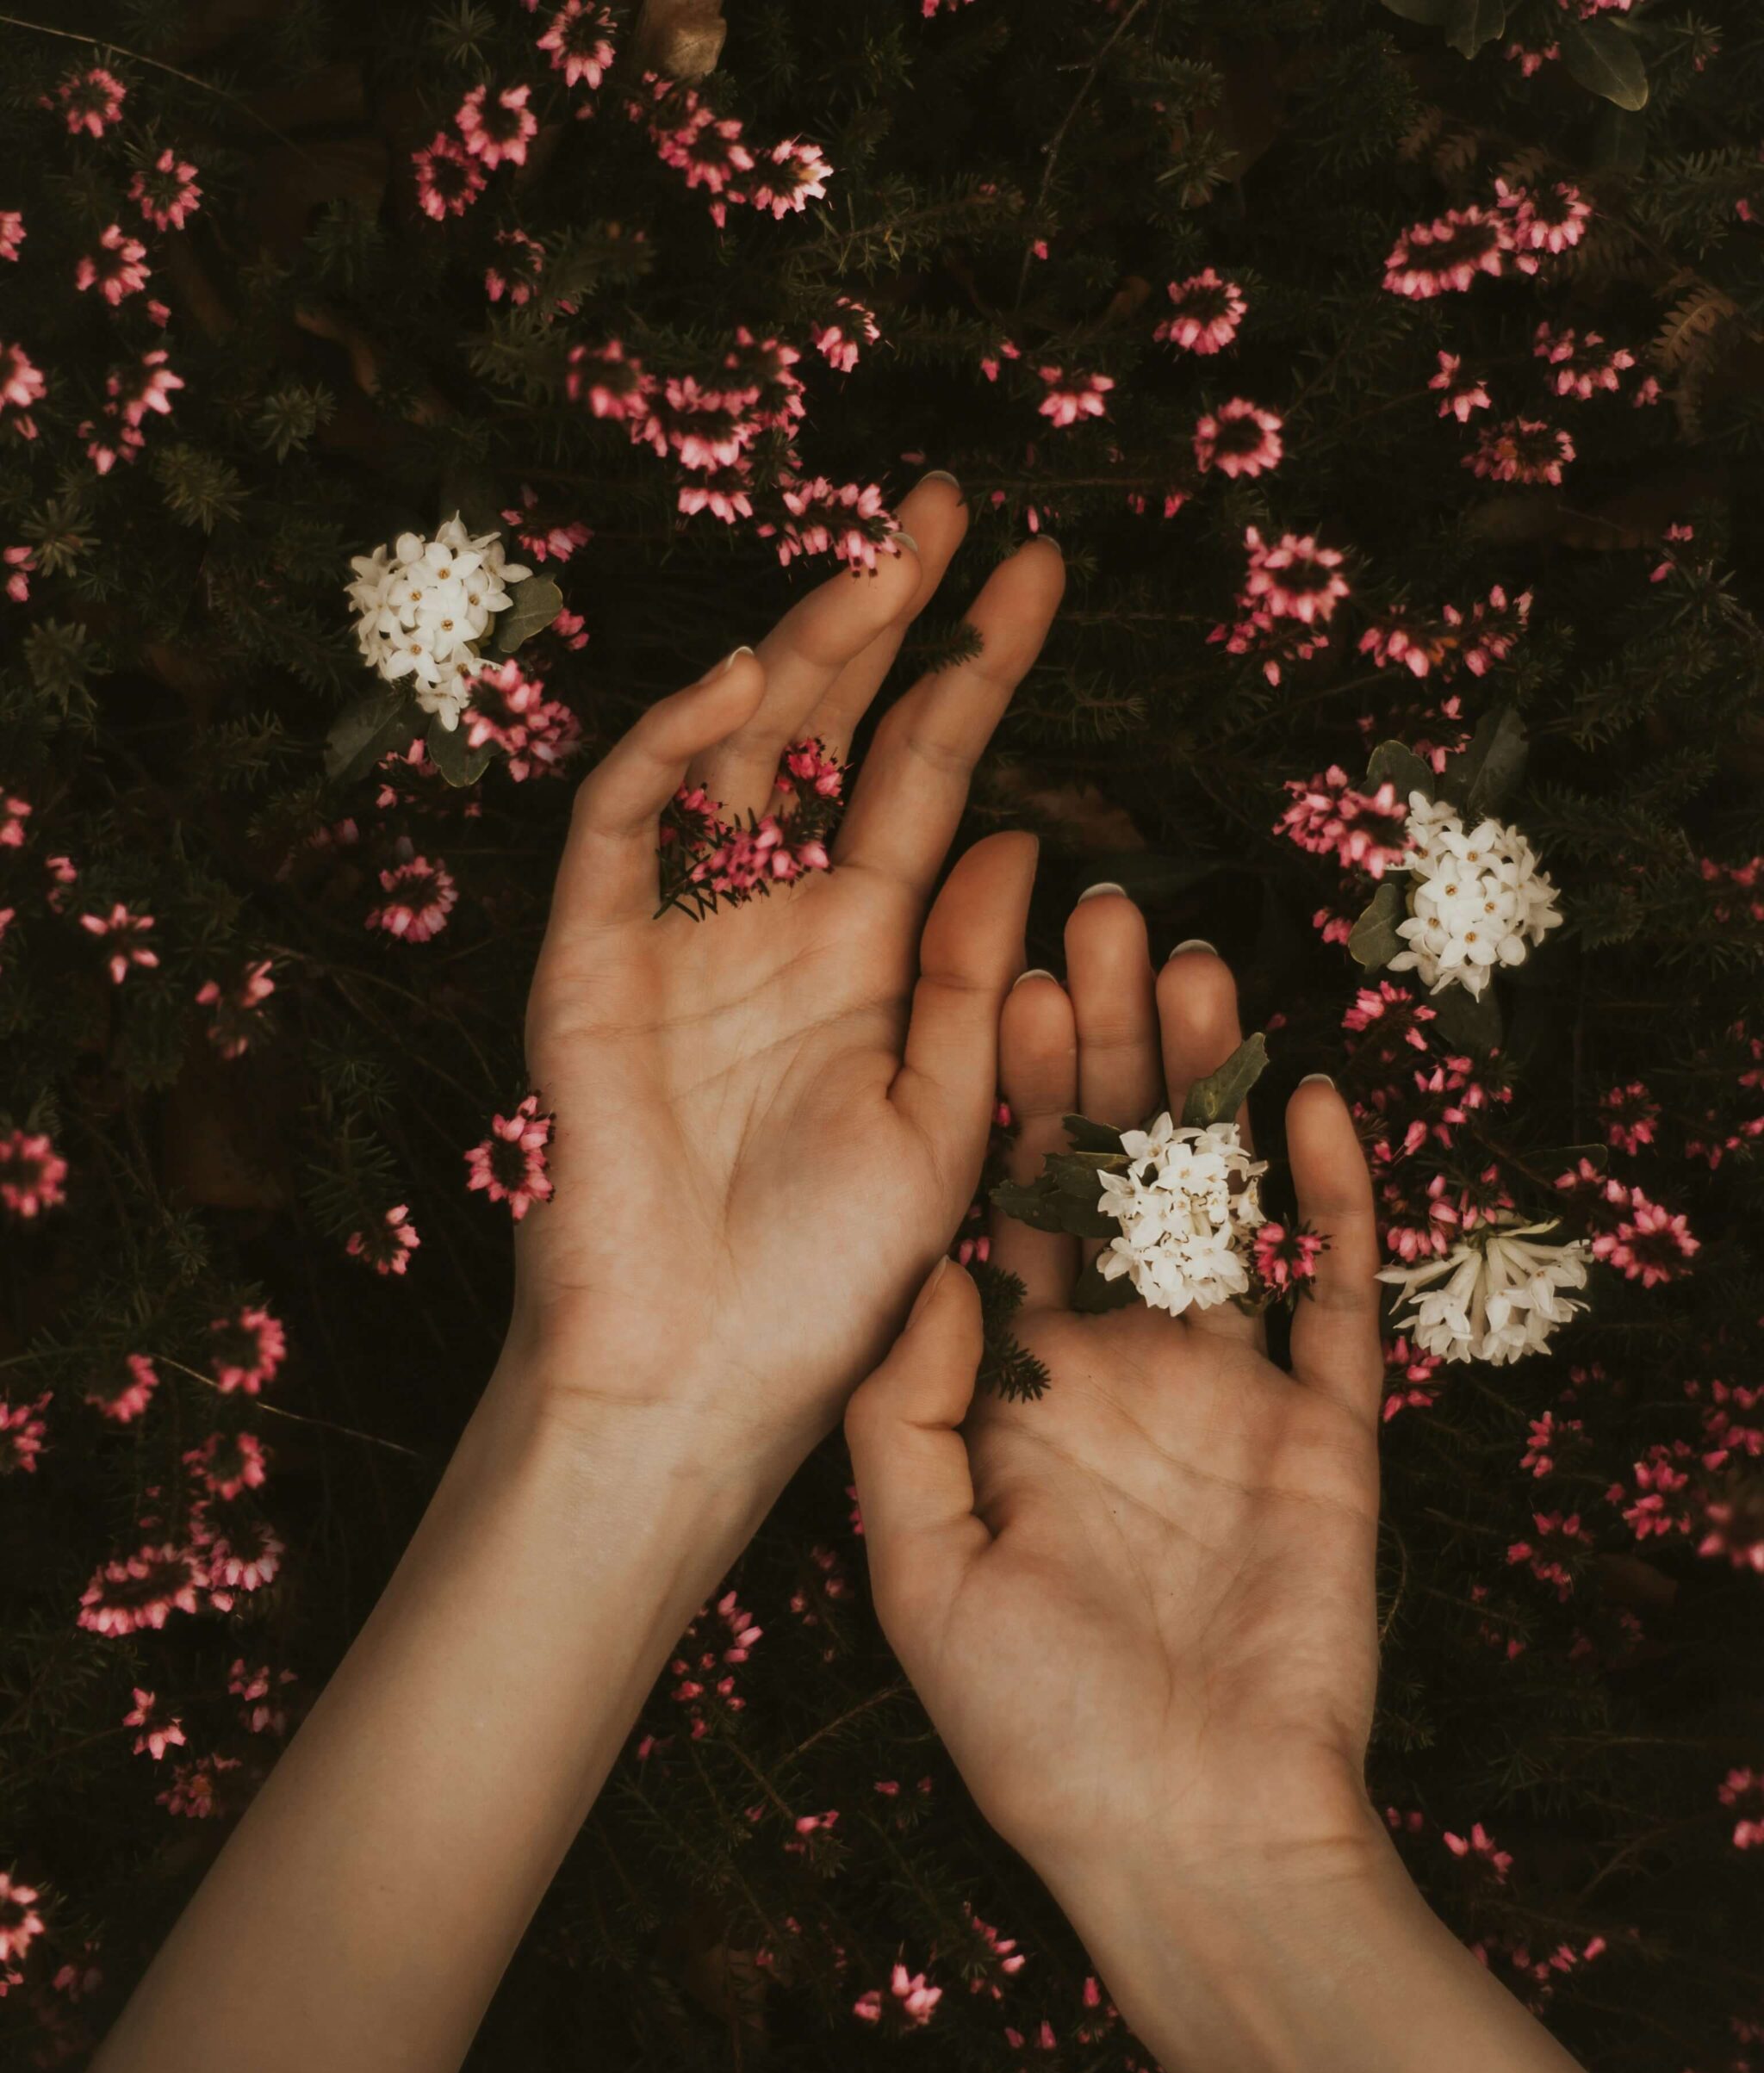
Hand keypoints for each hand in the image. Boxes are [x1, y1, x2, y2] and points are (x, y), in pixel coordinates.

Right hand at [515, 475, 1064, 1493]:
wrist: (701, 1378)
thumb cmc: (832, 1279)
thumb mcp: (945, 1120)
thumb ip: (972, 980)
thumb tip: (1020, 835)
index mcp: (869, 953)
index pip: (930, 776)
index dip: (977, 671)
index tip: (1039, 573)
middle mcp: (776, 920)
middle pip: (833, 731)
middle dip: (886, 614)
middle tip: (948, 506)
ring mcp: (680, 931)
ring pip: (732, 751)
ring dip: (800, 652)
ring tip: (882, 564)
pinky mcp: (589, 961)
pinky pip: (621, 826)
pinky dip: (670, 748)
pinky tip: (746, 684)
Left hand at [845, 900, 1387, 1904]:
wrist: (1188, 1840)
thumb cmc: (1037, 1729)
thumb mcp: (921, 1572)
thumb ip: (907, 1415)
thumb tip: (927, 1273)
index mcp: (1020, 1387)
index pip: (1010, 1210)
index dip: (1005, 1100)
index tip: (996, 984)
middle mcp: (1122, 1366)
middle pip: (1115, 1178)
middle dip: (1108, 1056)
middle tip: (1101, 923)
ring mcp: (1229, 1389)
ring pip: (1218, 1208)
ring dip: (1209, 1094)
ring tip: (1194, 972)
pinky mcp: (1326, 1429)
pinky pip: (1329, 1295)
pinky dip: (1322, 1202)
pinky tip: (1305, 1103)